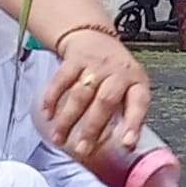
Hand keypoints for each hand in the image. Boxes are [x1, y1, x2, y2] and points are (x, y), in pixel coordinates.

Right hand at [39, 26, 147, 161]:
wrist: (96, 37)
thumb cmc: (116, 73)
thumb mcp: (132, 88)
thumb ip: (129, 114)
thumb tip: (126, 148)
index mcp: (136, 82)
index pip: (138, 103)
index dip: (133, 124)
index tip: (126, 143)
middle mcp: (117, 73)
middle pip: (104, 102)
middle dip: (91, 128)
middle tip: (82, 149)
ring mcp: (95, 65)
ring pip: (80, 94)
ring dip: (68, 119)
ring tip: (59, 138)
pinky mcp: (74, 60)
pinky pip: (61, 80)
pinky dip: (52, 98)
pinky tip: (48, 115)